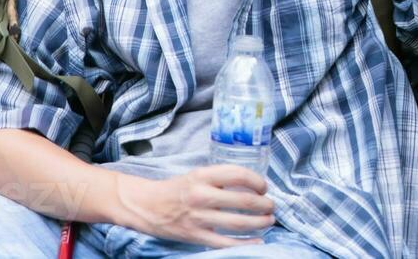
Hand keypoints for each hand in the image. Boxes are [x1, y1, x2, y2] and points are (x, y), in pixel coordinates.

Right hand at [116, 165, 275, 246]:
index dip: (258, 181)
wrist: (146, 205)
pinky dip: (244, 243)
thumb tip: (252, 185)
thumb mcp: (198, 174)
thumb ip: (221, 178)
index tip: (264, 188)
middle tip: (271, 206)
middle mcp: (202, 195)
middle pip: (243, 201)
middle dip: (264, 205)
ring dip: (259, 223)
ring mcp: (198, 218)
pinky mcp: (195, 236)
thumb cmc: (177, 189)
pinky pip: (224, 243)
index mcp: (204, 176)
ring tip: (269, 221)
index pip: (239, 175)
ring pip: (238, 223)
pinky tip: (257, 241)